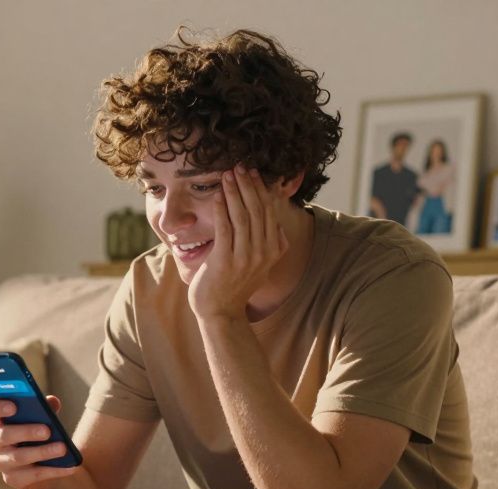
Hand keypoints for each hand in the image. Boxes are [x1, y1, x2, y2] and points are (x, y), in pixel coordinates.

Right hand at [0, 395, 79, 488]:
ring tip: (63, 448)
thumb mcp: (42, 418)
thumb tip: (52, 402)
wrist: (44, 464)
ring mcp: (1, 461)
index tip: (13, 406)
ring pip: (19, 457)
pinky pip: (33, 475)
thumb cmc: (38, 433)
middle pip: (3, 435)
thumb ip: (45, 407)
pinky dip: (53, 470)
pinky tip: (69, 467)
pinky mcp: (13, 479)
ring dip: (43, 452)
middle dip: (26, 432)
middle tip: (47, 430)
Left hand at [189, 166, 289, 320]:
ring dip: (234, 193)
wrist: (221, 312)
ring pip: (242, 216)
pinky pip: (225, 229)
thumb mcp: (261, 265)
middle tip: (239, 167)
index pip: (269, 212)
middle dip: (248, 186)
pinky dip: (222, 210)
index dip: (261, 190)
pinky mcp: (226, 260)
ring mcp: (245, 257)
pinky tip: (217, 196)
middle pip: (257, 210)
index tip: (253, 173)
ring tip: (227, 175)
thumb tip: (280, 228)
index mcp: (273, 249)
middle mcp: (263, 252)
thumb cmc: (236, 286)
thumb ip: (273, 246)